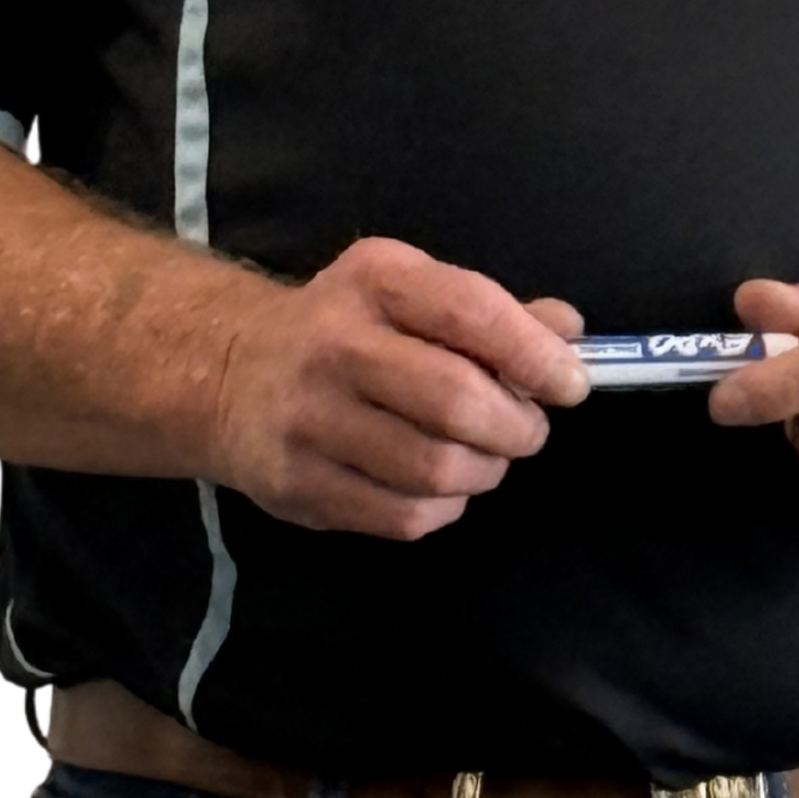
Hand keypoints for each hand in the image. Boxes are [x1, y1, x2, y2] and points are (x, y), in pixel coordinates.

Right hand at [207, 236, 587, 539]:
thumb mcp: (410, 292)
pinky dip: (443, 508)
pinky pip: (403, 516)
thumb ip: (491, 310)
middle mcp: (335, 344)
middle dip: (517, 426)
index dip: (534, 355)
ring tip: (483, 458)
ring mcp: (310, 420)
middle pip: (457, 402)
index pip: (471, 312)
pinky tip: (438, 486)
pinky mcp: (298, 485)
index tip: (570, 384)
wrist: (228, 372)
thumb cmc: (346, 328)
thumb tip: (567, 332)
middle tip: (526, 430)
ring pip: (435, 470)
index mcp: (375, 281)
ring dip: (484, 472)